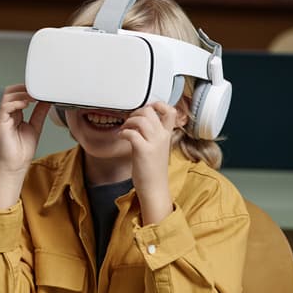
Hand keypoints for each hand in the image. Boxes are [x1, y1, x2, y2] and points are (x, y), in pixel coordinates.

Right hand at [0, 84, 49, 208]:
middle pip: (10, 92)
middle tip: (37, 89)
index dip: (28, 89)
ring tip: (34, 96)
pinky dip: (16, 102)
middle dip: (23, 87)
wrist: (16, 165)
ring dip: (21, 93)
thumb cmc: (22, 150)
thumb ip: (39, 113)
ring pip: (7, 96)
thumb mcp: (36, 126)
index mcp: (15, 114)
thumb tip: (46, 101)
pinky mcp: (0, 123)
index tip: (40, 88)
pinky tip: (26, 104)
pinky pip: (5, 107)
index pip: (18, 94)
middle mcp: (8, 114)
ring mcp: (3, 117)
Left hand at [119, 101, 176, 223]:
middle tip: (129, 121)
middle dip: (135, 112)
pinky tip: (121, 137)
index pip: (171, 111)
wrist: (155, 188)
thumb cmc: (153, 170)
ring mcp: (154, 143)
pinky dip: (123, 132)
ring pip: (140, 119)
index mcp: (167, 135)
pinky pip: (131, 133)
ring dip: (128, 122)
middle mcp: (162, 136)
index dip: (158, 104)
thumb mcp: (157, 148)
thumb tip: (140, 122)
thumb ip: (153, 134)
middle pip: (150, 111)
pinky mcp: (144, 150)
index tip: (146, 108)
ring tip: (124, 129)